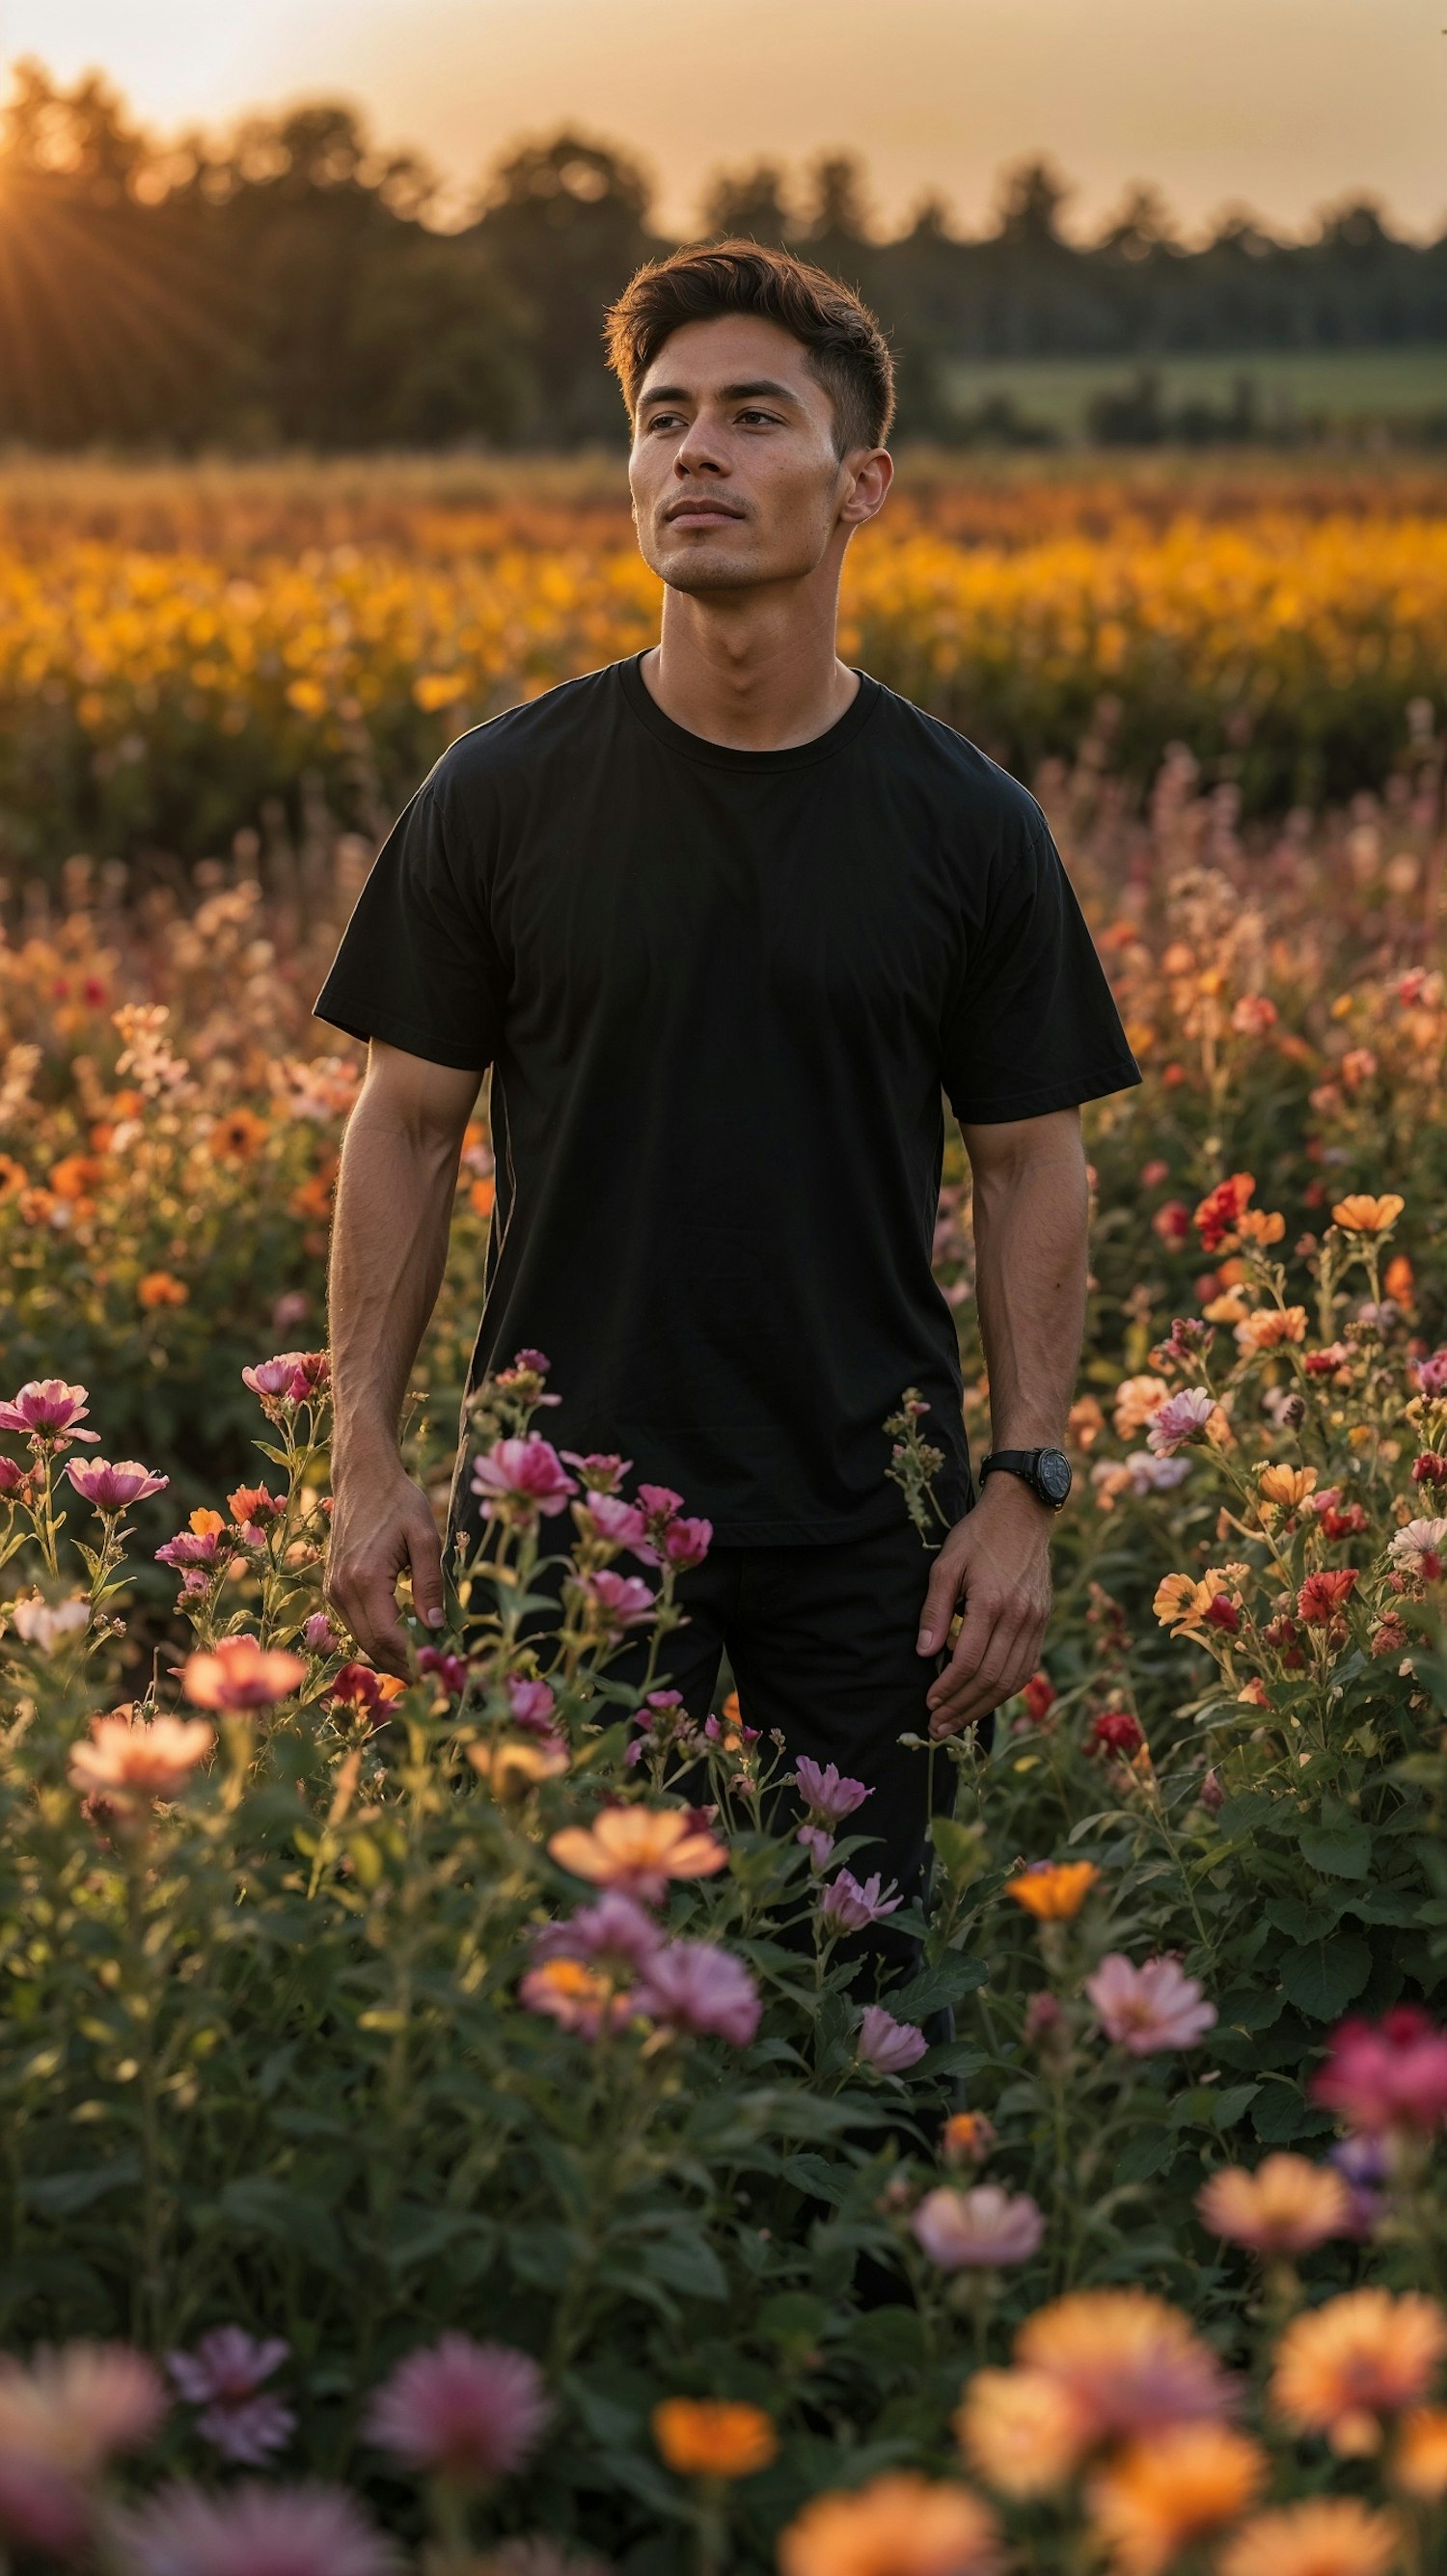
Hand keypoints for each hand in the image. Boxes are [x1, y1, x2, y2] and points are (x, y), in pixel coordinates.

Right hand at [325, 1448, 446, 1677]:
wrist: (361, 1477)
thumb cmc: (398, 1501)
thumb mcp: (425, 1538)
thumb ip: (430, 1584)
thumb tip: (435, 1627)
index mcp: (364, 1578)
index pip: (387, 1636)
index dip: (413, 1658)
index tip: (440, 1669)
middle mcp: (342, 1589)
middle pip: (371, 1646)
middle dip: (403, 1666)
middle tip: (435, 1678)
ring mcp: (333, 1589)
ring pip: (361, 1639)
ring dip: (391, 1656)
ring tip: (424, 1664)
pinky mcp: (333, 1587)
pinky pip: (356, 1624)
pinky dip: (378, 1639)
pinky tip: (405, 1642)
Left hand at [915, 1478, 1053, 1737]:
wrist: (1023, 1513)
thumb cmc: (978, 1536)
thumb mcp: (946, 1563)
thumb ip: (935, 1609)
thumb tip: (925, 1653)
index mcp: (992, 1602)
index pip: (969, 1662)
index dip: (948, 1689)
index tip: (929, 1703)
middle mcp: (1019, 1617)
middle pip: (992, 1679)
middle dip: (963, 1708)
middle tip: (938, 1727)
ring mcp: (1036, 1622)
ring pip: (1012, 1680)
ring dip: (983, 1707)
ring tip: (957, 1722)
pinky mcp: (1043, 1622)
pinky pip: (1027, 1667)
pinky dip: (1005, 1689)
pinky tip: (985, 1699)